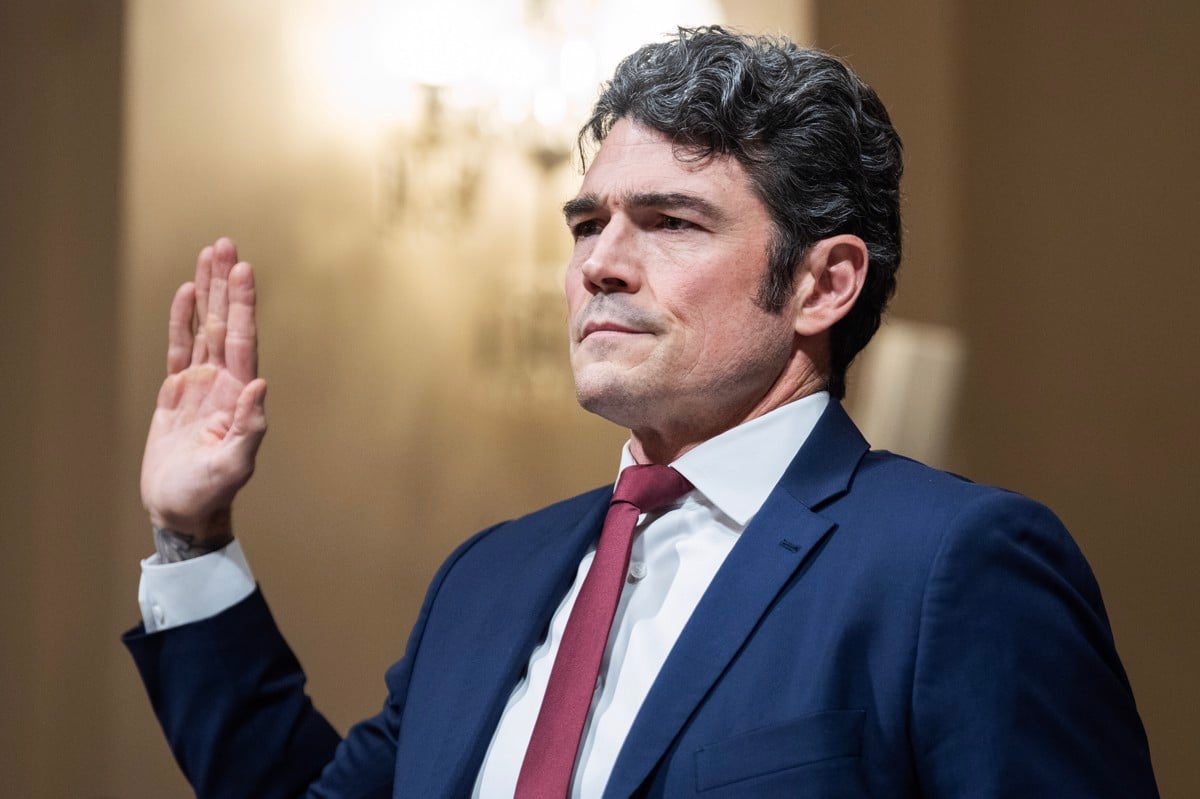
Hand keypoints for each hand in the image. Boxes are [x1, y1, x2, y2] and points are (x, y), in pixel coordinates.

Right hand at [141, 238, 266, 553]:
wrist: (183, 511)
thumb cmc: (210, 493)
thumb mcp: (233, 466)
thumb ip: (248, 427)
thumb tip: (260, 386)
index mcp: (238, 395)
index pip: (241, 339)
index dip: (241, 304)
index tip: (243, 269)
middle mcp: (223, 382)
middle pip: (224, 322)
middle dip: (225, 284)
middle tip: (225, 244)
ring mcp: (201, 385)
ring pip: (203, 327)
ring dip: (207, 292)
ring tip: (208, 255)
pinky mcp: (177, 394)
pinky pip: (179, 348)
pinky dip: (182, 320)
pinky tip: (186, 293)